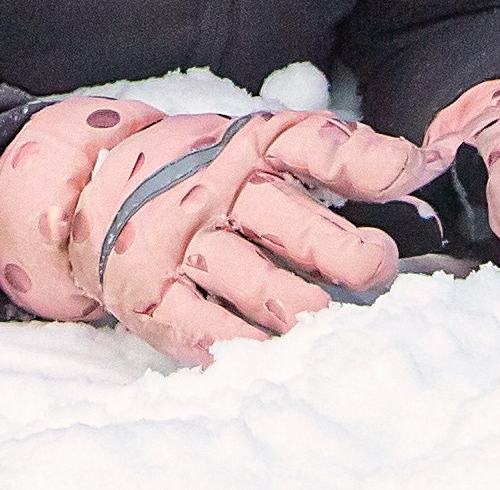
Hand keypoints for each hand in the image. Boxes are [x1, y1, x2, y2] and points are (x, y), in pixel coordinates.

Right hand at [0, 100, 421, 363]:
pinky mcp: (154, 296)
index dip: (364, 161)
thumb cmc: (195, 172)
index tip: (409, 179)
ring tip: (336, 324)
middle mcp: (215, 191)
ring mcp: (182, 245)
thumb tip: (415, 171)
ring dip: (305, 309)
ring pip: (257, 284)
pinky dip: (246, 346)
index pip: (310, 145)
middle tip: (380, 266)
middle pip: (291, 224)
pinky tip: (275, 354)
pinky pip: (206, 330)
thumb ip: (332, 156)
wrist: (85, 185)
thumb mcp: (254, 146)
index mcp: (246, 147)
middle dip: (347, 251)